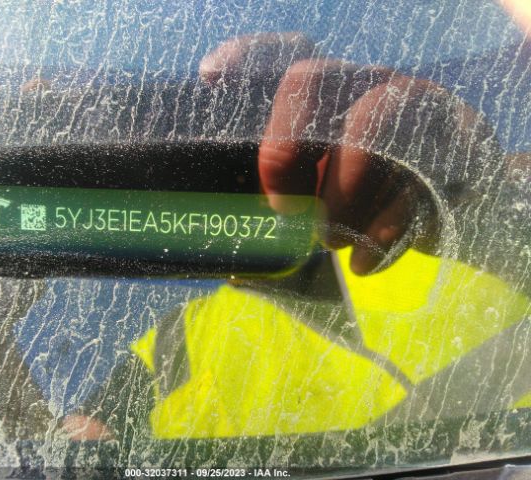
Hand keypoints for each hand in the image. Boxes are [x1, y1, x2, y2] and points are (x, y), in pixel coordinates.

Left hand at [200, 34, 475, 274]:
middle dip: (284, 147)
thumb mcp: (329, 210)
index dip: (246, 58)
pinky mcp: (462, 144)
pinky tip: (364, 263)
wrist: (469, 212)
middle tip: (282, 208)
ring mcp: (420, 106)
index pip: (286, 57)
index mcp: (333, 96)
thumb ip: (292, 221)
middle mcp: (371, 86)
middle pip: (313, 78)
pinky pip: (418, 177)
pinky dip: (384, 231)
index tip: (211, 79)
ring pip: (371, 122)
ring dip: (340, 193)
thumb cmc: (380, 209)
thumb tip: (241, 263)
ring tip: (332, 241)